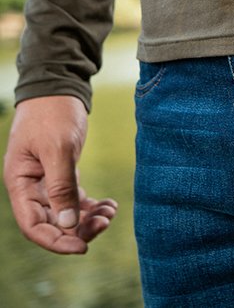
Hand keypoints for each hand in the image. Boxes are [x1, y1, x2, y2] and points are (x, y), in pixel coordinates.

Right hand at [3, 95, 117, 253]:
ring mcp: (46, 180)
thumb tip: (67, 225)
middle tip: (106, 223)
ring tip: (111, 212)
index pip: (33, 225)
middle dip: (77, 229)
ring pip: (65, 211)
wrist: (59, 87)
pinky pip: (75, 198)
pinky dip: (91, 204)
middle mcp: (31, 186)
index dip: (56, 241)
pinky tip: (109, 204)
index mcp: (20, 182)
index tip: (82, 247)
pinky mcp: (62, 172)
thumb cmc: (53, 114)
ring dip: (87, 218)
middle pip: (51, 222)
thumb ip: (62, 186)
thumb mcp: (58, 149)